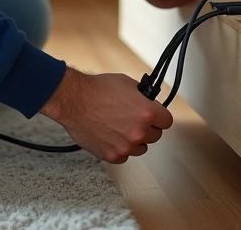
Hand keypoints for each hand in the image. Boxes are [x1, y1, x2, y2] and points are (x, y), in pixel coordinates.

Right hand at [40, 67, 172, 163]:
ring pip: (140, 148)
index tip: (155, 116)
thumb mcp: (127, 84)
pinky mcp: (112, 155)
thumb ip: (143, 97)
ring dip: (134, 140)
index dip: (159, 117)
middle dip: (147, 128)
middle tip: (133, 120)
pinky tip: (111, 137)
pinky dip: (120, 148)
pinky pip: (124, 156)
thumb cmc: (97, 90)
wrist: (74, 101)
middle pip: (155, 136)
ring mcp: (126, 146)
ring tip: (120, 128)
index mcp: (147, 113)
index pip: (167, 121)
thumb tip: (149, 102)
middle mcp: (139, 132)